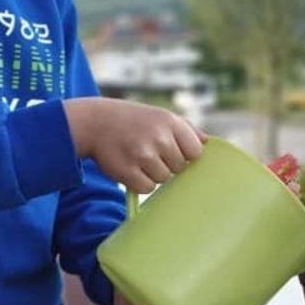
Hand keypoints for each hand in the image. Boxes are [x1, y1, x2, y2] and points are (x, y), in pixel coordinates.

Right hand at [64, 98, 205, 194]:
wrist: (96, 122)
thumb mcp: (161, 116)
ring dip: (153, 173)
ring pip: (163, 179)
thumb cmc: (134, 121)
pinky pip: (147, 188)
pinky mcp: (128, 171)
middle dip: (168, 164)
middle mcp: (159, 137)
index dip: (185, 155)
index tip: (172, 151)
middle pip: (180, 168)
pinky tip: (131, 167)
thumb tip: (208, 143)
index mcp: (170, 122)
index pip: (196, 152)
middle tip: (150, 152)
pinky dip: (140, 182)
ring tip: (139, 158)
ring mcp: (143, 154)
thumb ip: (187, 129)